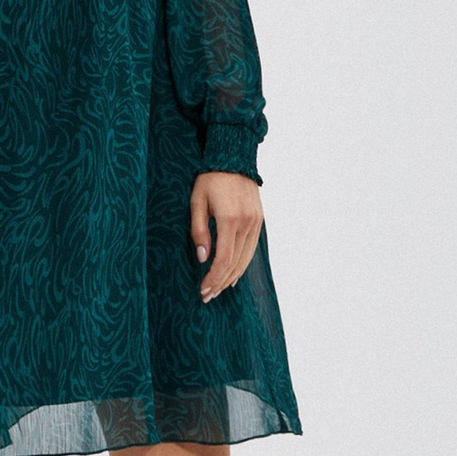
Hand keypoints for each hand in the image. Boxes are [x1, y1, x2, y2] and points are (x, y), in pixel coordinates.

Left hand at [189, 172, 262, 303]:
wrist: (234, 159)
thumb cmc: (209, 180)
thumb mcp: (197, 202)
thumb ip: (199, 231)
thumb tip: (202, 258)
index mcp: (230, 219)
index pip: (223, 259)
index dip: (213, 278)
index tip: (202, 291)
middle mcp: (246, 223)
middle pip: (235, 263)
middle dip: (220, 283)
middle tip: (207, 296)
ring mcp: (256, 223)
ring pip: (245, 259)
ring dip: (231, 277)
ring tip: (217, 289)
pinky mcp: (259, 221)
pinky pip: (251, 249)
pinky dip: (241, 264)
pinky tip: (232, 275)